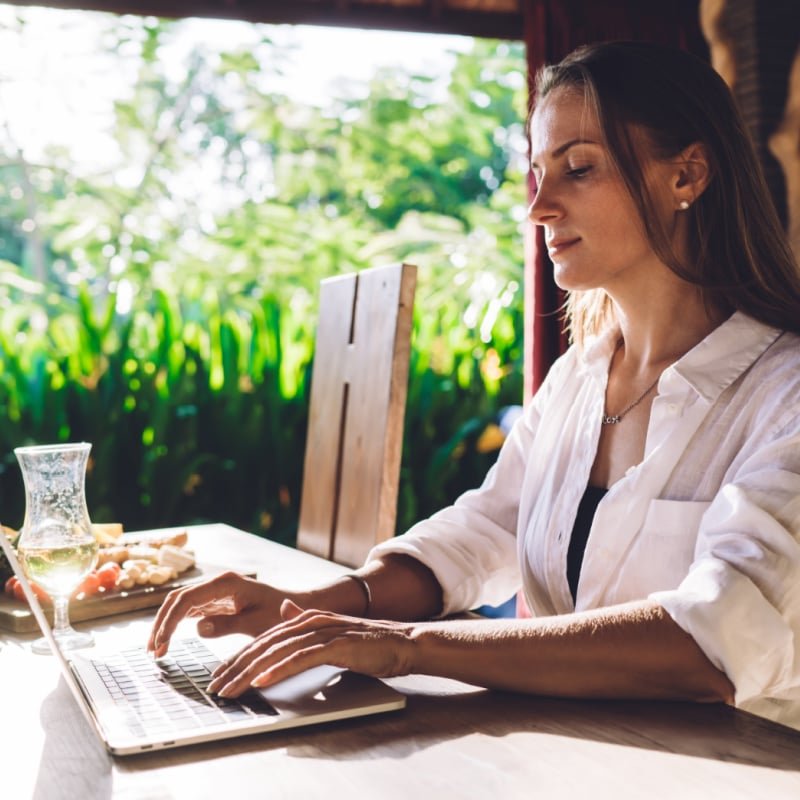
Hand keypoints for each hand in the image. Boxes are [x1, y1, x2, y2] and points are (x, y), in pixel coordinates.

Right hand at [148, 571, 301, 656]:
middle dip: (162, 623)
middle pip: (178, 599)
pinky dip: (176, 625)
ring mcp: (215, 592)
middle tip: (153, 651)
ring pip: (180, 604)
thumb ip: (227, 625)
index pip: (187, 599)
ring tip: (156, 650)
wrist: (294, 607)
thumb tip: (197, 628)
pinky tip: (168, 641)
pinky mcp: (216, 602)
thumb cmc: (280, 614)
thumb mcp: (257, 622)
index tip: (161, 644)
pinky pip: (189, 611)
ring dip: (166, 624)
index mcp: (225, 583)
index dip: (170, 621)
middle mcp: (217, 584)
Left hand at [207, 600, 416, 697]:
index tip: (219, 676)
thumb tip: (287, 610)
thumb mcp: (332, 632)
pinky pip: (301, 658)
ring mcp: (324, 631)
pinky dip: (279, 669)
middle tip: (214, 686)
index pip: (265, 639)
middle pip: (265, 644)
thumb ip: (307, 623)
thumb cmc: (369, 644)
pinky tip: (262, 681)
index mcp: (307, 619)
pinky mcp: (337, 645)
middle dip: (236, 666)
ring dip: (250, 671)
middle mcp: (311, 621)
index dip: (239, 657)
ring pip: (278, 650)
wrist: (403, 642)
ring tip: (230, 688)